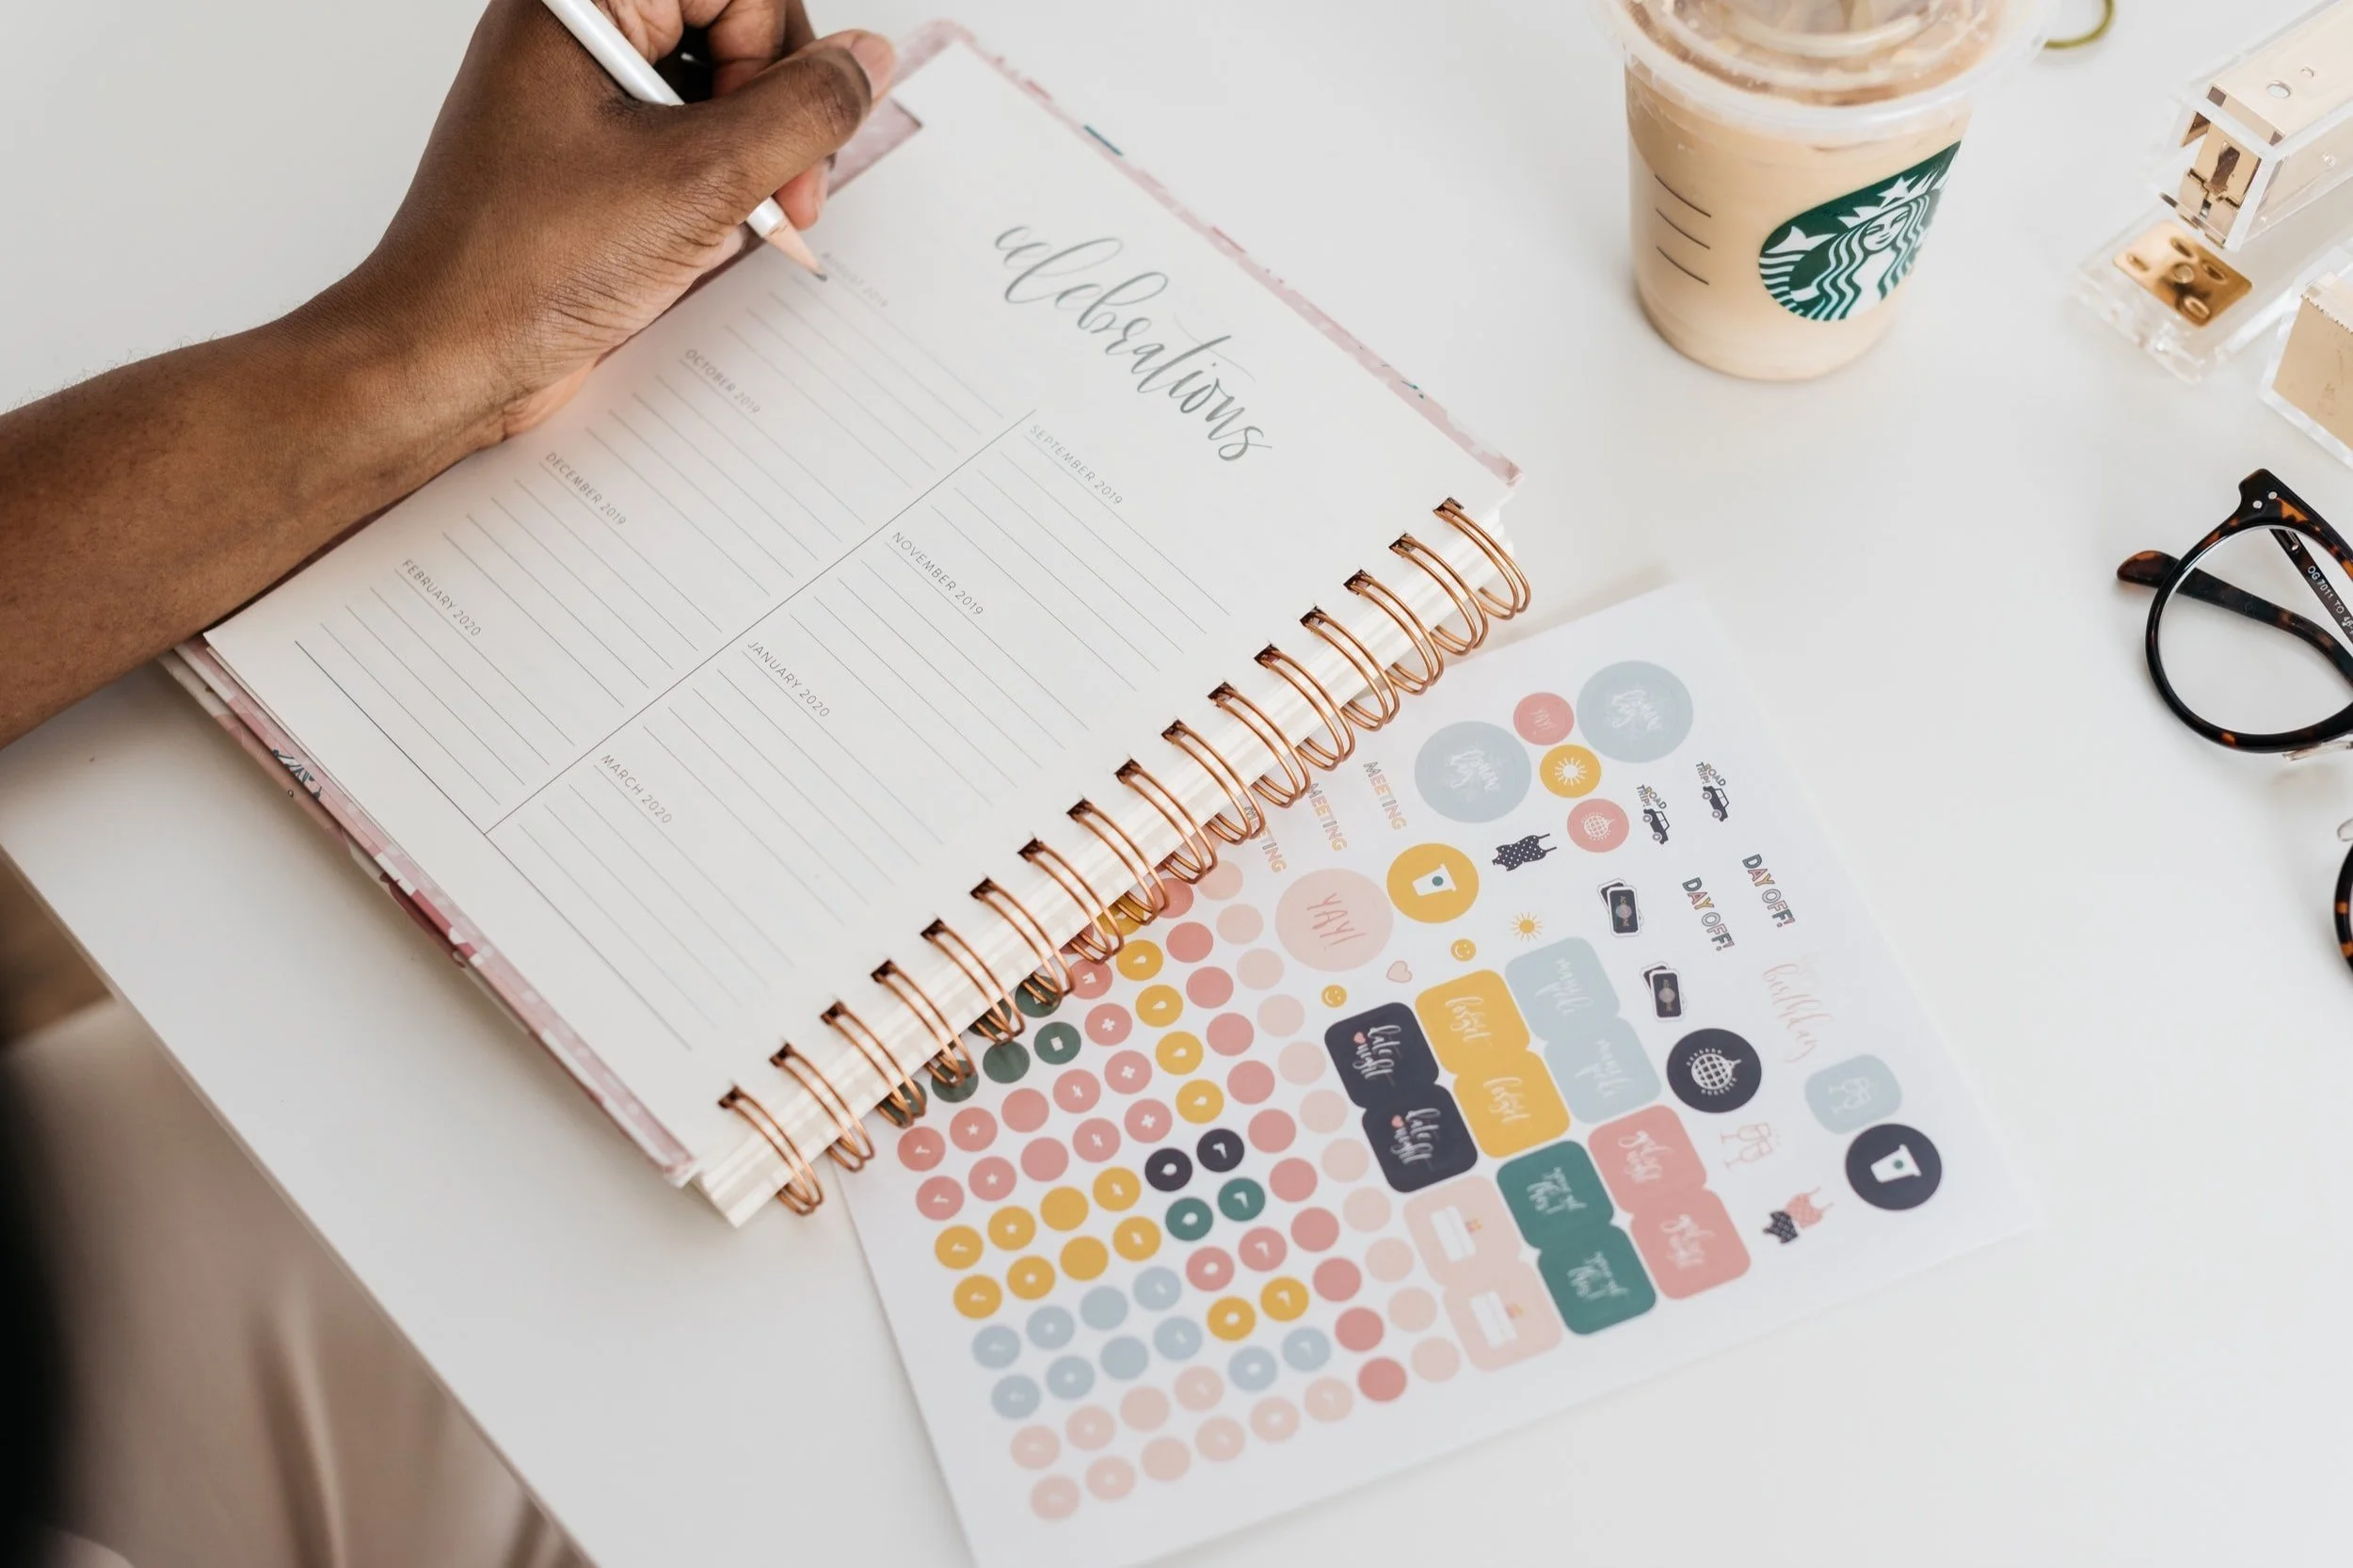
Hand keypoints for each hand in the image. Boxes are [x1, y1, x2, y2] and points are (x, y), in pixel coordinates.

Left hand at [320, 0, 893, 448]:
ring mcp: (580, 93)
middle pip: (730, 27)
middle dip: (775, 113)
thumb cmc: (525, 266)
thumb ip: (803, 110)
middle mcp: (577, 33)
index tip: (792, 137)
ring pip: (716, 90)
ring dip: (751, 160)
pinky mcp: (590, 155)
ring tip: (736, 224)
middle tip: (783, 193)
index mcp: (579, 2)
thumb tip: (865, 60)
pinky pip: (686, 141)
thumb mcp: (701, 181)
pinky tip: (701, 241)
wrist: (447, 358)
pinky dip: (715, 189)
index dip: (780, 53)